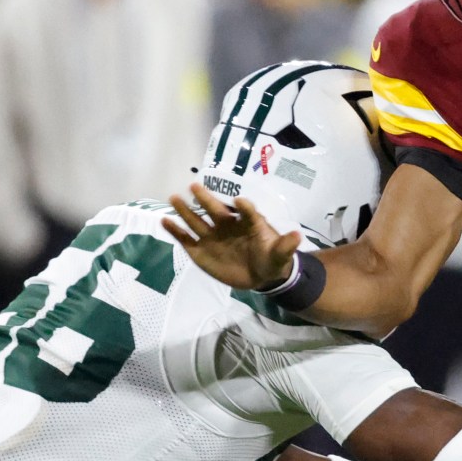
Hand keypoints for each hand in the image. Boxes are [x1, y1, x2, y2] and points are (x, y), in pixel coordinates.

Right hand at [163, 183, 300, 291]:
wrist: (259, 274)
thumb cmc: (271, 258)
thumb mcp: (280, 254)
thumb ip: (286, 245)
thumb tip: (297, 236)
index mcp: (247, 222)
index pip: (246, 211)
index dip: (244, 206)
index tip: (240, 201)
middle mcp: (227, 224)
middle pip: (215, 209)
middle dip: (206, 198)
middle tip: (195, 186)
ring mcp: (212, 236)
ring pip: (196, 220)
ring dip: (185, 210)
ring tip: (174, 198)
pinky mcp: (200, 250)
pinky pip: (185, 238)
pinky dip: (175, 230)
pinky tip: (164, 221)